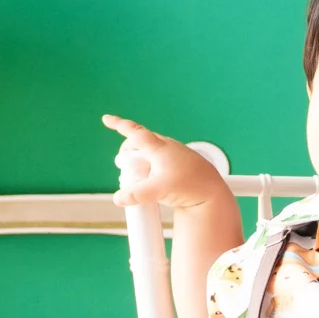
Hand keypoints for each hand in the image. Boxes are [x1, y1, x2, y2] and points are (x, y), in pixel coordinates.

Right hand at [102, 114, 224, 211]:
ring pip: (149, 152)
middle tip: (122, 164)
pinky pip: (158, 161)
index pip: (135, 132)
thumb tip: (118, 198)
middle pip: (140, 142)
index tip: (106, 119)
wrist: (212, 193)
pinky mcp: (180, 165)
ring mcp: (174, 155)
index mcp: (160, 148)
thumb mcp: (159, 190)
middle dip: (128, 150)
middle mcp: (167, 148)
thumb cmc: (189, 186)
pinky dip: (150, 167)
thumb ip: (136, 194)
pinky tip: (151, 179)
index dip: (119, 125)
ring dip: (139, 160)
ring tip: (136, 176)